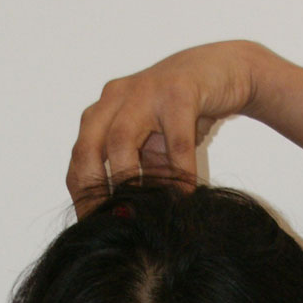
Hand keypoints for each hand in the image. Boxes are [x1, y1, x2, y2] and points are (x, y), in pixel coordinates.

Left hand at [67, 41, 265, 210]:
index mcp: (102, 114)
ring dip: (130, 183)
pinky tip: (187, 195)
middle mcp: (114, 99)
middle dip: (96, 193)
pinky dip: (179, 172)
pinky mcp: (178, 91)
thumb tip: (125, 223)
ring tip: (145, 213)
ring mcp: (144, 91)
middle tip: (115, 226)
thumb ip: (136, 176)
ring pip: (121, 140)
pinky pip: (175, 140)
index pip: (79, 162)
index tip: (96, 231)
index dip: (84, 199)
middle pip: (88, 150)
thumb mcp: (153, 149)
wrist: (223, 71)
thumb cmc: (182, 115)